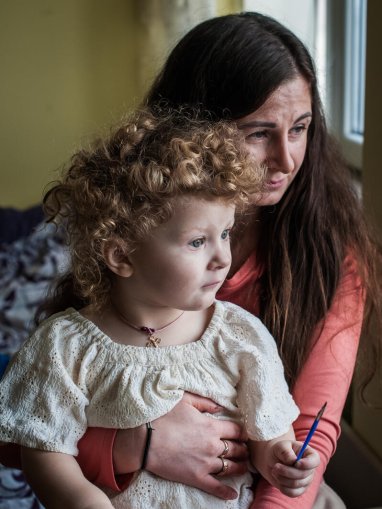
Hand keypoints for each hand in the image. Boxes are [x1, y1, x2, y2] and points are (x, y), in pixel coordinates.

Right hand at [113, 392, 247, 499]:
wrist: (145, 439)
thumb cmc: (163, 416)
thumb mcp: (185, 400)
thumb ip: (205, 402)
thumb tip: (220, 407)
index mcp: (211, 426)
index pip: (236, 430)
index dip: (242, 432)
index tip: (243, 434)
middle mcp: (213, 446)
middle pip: (236, 449)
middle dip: (243, 449)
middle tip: (245, 450)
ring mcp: (206, 463)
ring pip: (231, 468)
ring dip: (240, 467)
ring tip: (243, 467)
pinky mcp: (196, 478)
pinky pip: (216, 487)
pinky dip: (226, 492)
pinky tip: (233, 495)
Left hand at [269, 440, 319, 497]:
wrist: (272, 460)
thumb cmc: (279, 451)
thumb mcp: (280, 446)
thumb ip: (286, 452)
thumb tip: (293, 461)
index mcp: (309, 454)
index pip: (315, 461)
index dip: (307, 464)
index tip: (296, 463)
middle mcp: (310, 469)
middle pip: (303, 474)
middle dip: (287, 471)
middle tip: (276, 466)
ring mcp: (306, 481)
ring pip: (296, 484)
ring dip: (281, 478)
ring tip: (274, 470)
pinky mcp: (299, 490)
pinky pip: (292, 493)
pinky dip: (282, 486)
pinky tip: (278, 478)